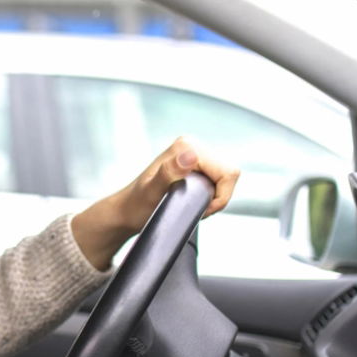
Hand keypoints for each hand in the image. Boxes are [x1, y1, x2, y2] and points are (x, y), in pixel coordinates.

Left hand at [71, 137, 240, 269]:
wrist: (127, 211)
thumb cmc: (137, 205)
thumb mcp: (152, 192)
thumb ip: (169, 173)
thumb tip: (190, 155)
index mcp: (187, 146)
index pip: (228, 172)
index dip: (220, 197)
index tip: (200, 208)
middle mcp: (191, 145)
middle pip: (229, 173)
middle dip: (218, 196)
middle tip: (195, 207)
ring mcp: (194, 154)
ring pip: (225, 177)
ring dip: (214, 196)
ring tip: (192, 204)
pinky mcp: (194, 164)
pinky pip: (218, 180)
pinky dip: (211, 194)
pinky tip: (193, 200)